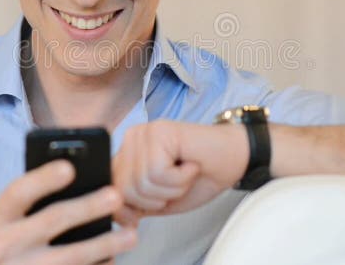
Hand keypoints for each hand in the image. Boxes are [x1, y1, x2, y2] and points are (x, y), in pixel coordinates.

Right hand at [0, 160, 136, 264]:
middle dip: (87, 207)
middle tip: (115, 195)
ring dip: (105, 244)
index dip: (43, 179)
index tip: (69, 168)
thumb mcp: (13, 215)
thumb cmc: (15, 234)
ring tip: (131, 235)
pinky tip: (114, 257)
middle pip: (52, 220)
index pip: (18, 192)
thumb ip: (37, 196)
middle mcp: (3, 245)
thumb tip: (79, 174)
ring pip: (70, 257)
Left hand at [112, 120, 247, 224]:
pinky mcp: (160, 130)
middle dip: (157, 197)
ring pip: (141, 182)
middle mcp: (131, 139)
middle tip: (178, 182)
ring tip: (185, 172)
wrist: (233, 160)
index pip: (111, 189)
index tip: (157, 202)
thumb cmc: (200, 178)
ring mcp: (144, 132)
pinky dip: (180, 178)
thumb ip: (134, 206)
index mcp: (127, 154)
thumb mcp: (159, 200)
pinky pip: (158, 172)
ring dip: (171, 187)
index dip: (133, 206)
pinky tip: (190, 164)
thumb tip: (116, 213)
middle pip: (125, 189)